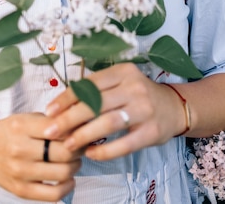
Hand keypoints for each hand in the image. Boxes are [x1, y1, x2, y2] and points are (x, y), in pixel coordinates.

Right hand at [0, 112, 81, 200]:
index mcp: (22, 126)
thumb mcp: (26, 118)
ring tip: (73, 160)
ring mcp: (20, 172)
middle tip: (80, 146)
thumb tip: (79, 126)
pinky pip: (53, 194)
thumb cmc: (9, 132)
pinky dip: (67, 187)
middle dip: (78, 149)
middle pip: (64, 152)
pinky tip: (68, 178)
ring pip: (62, 172)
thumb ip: (50, 121)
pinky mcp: (21, 190)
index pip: (59, 129)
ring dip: (75, 166)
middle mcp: (20, 149)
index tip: (79, 130)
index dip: (75, 130)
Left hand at [43, 63, 186, 161]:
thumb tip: (61, 107)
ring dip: (84, 135)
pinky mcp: (151, 132)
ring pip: (108, 122)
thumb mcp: (120, 83)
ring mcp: (144, 109)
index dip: (67, 98)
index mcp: (123, 71)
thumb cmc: (138, 95)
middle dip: (69, 118)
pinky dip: (105, 150)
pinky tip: (91, 153)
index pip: (90, 84)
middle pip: (96, 103)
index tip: (49, 111)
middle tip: (51, 130)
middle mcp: (134, 87)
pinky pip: (124, 144)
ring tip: (68, 144)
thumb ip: (96, 91)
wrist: (174, 107)